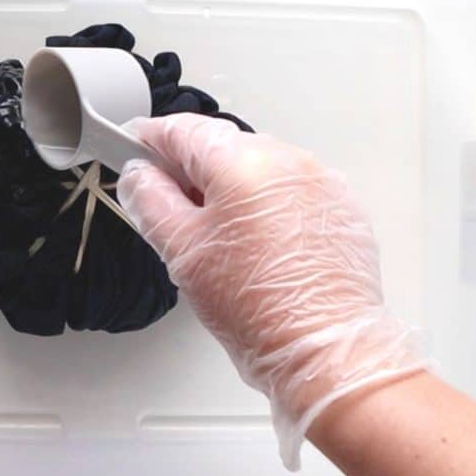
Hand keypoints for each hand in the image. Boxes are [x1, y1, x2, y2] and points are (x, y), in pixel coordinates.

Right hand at [117, 113, 427, 468]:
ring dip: (235, 191)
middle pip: (224, 147)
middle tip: (174, 212)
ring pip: (260, 170)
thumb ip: (150, 200)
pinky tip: (263, 248)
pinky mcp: (342, 206)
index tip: (133, 148)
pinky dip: (272, 207)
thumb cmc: (257, 306)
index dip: (150, 139)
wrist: (324, 347)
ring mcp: (320, 180)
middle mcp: (287, 158)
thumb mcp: (182, 251)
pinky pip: (293, 192)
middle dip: (194, 172)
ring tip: (224, 243)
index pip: (183, 129)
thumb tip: (138, 174)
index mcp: (242, 160)